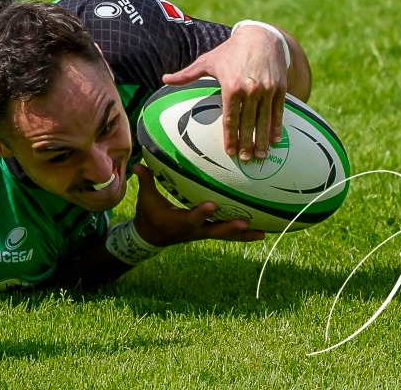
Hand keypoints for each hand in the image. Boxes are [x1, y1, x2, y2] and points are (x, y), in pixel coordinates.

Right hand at [131, 164, 263, 246]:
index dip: (202, 212)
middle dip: (230, 228)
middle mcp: (194, 229)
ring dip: (243, 235)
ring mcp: (202, 232)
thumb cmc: (149, 215)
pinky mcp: (207, 232)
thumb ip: (146, 181)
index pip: (192, 217)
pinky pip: (227, 235)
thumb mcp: (146, 199)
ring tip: (261, 234)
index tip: (212, 205)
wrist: (151, 237)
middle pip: (215, 230)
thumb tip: (138, 163)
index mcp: (180, 221)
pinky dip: (242, 234)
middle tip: (244, 223)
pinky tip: (259, 232)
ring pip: (225, 235)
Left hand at [163, 24, 287, 162]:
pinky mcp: (280, 87)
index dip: (230, 137)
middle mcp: (249, 90)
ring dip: (262, 140)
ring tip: (261, 156)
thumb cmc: (229, 51)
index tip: (229, 152)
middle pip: (247, 123)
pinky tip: (274, 140)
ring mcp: (266, 89)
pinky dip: (276, 126)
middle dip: (246, 143)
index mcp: (230, 86)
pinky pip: (278, 111)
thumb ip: (187, 74)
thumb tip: (164, 79)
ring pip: (263, 120)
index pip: (230, 118)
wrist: (259, 37)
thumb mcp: (207, 61)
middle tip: (246, 160)